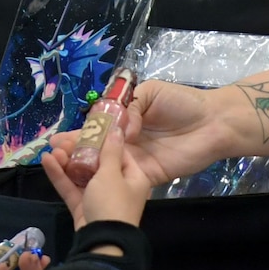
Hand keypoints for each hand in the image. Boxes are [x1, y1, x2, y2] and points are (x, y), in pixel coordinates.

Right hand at [41, 119, 151, 229]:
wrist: (102, 242)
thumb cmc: (112, 202)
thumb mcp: (111, 173)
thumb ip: (110, 151)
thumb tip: (118, 130)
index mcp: (134, 177)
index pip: (118, 152)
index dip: (101, 139)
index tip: (85, 129)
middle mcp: (119, 186)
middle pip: (97, 162)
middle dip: (78, 150)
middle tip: (60, 139)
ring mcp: (100, 198)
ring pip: (82, 175)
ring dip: (66, 161)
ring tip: (51, 149)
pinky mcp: (84, 208)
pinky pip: (72, 188)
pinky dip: (60, 176)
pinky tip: (46, 161)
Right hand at [56, 80, 218, 184]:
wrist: (215, 123)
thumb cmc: (184, 103)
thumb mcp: (151, 92)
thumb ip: (129, 106)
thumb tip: (119, 128)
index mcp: (128, 120)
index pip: (99, 127)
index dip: (82, 130)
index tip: (61, 136)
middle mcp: (129, 141)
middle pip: (98, 147)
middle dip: (75, 148)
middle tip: (54, 150)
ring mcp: (137, 159)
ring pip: (105, 163)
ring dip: (83, 163)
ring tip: (59, 162)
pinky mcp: (147, 175)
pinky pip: (122, 176)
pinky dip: (104, 177)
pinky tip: (84, 176)